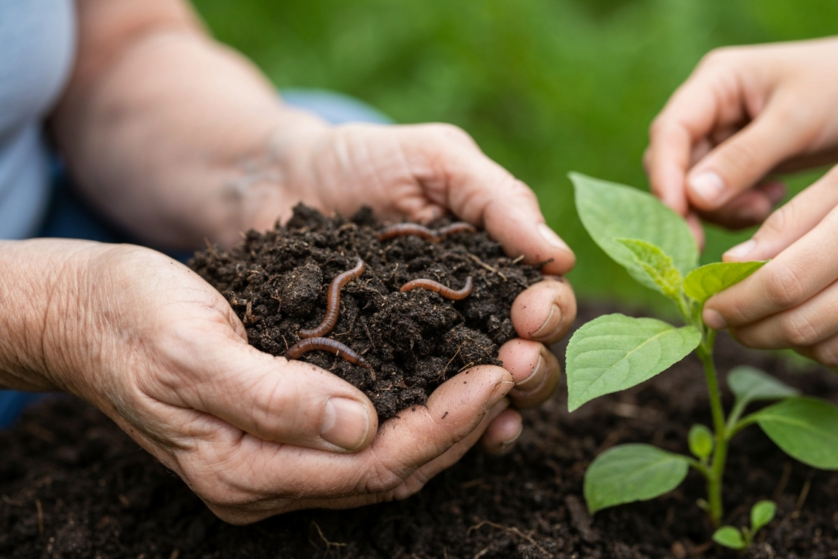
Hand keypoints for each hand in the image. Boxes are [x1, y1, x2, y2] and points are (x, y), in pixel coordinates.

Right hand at [42, 242, 571, 522]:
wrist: (84, 312)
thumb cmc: (131, 321)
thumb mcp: (193, 353)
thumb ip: (272, 399)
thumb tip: (362, 426)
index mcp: (247, 471)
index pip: (374, 464)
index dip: (444, 423)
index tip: (497, 374)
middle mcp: (270, 477)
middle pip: (393, 468)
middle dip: (464, 423)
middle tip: (520, 368)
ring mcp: (278, 458)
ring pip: (388, 455)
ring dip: (450, 418)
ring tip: (503, 369)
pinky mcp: (284, 426)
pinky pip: (368, 431)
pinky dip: (416, 406)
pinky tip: (451, 372)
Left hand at [233, 119, 576, 449]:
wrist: (277, 180)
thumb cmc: (363, 159)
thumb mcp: (437, 159)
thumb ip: (497, 200)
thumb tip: (560, 258)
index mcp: (496, 266)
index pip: (544, 299)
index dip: (549, 311)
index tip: (531, 315)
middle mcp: (471, 315)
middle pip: (525, 356)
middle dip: (531, 366)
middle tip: (515, 364)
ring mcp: (426, 350)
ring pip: (481, 393)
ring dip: (499, 405)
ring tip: (495, 411)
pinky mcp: (382, 374)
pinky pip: (418, 407)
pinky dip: (442, 427)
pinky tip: (450, 437)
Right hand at [645, 32, 837, 243]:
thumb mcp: (797, 120)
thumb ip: (745, 158)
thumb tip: (693, 198)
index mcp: (715, 83)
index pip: (670, 132)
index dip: (666, 176)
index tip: (680, 216)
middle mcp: (709, 109)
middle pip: (675, 165)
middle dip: (695, 203)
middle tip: (718, 236)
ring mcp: (722, 137)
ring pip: (694, 188)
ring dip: (723, 209)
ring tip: (767, 206)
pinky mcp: (739, 163)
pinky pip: (720, 197)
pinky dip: (740, 209)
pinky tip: (774, 198)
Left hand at [701, 140, 837, 382]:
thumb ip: (790, 221)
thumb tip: (733, 266)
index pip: (782, 283)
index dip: (735, 303)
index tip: (707, 306)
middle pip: (799, 327)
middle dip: (749, 331)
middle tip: (726, 322)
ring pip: (827, 354)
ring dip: (785, 345)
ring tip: (768, 322)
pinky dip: (828, 359)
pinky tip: (816, 335)